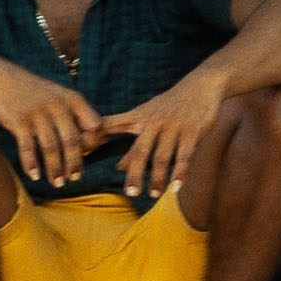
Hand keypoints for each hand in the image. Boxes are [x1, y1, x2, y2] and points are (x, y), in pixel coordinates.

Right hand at [0, 62, 109, 189]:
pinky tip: (34, 175)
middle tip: (74, 179)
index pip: (93, 125)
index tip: (86, 155)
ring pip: (50, 147)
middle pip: (72, 140)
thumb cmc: (39, 95)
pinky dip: (31, 164)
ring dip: (54, 169)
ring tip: (57, 183)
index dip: (93, 143)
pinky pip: (27, 147)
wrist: (6, 80)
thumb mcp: (62, 97)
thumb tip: (94, 147)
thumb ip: (78, 116)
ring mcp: (38, 113)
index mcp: (73, 99)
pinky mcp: (20, 120)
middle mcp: (57, 105)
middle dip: (74, 163)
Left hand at [104, 71, 226, 202]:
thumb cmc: (170, 105)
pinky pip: (184, 156)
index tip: (79, 153)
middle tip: (130, 192)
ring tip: (154, 194)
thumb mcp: (148, 116)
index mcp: (138, 118)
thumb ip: (133, 140)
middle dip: (134, 173)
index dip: (95, 138)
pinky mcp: (191, 132)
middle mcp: (153, 123)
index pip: (111, 126)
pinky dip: (180, 172)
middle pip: (140, 151)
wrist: (201, 86)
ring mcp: (173, 128)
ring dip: (158, 177)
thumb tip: (119, 166)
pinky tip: (176, 187)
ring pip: (162, 156)